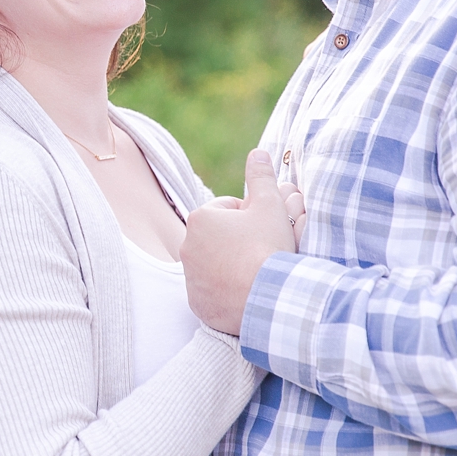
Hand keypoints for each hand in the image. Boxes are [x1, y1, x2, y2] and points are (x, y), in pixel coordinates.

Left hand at [181, 149, 298, 334]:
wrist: (268, 299)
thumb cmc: (268, 248)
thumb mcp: (269, 205)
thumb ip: (261, 176)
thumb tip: (258, 153)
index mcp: (200, 218)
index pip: (229, 208)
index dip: (252, 216)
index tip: (265, 230)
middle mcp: (186, 246)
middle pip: (221, 236)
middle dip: (240, 239)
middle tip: (264, 251)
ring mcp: (190, 277)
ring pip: (216, 263)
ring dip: (233, 263)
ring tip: (256, 271)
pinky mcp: (197, 302)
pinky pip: (212, 290)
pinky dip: (226, 289)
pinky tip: (246, 291)